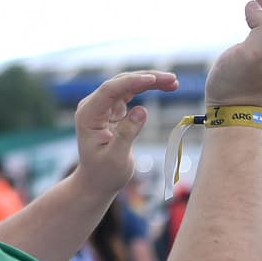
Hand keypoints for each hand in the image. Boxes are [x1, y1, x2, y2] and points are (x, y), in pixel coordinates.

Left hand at [73, 70, 178, 194]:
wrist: (97, 181)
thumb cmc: (104, 173)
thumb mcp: (116, 158)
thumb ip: (126, 134)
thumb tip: (141, 110)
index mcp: (88, 116)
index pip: (109, 91)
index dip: (131, 82)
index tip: (153, 79)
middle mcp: (93, 107)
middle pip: (120, 83)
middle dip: (146, 78)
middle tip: (172, 80)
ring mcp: (103, 107)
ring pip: (127, 85)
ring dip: (150, 81)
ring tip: (173, 82)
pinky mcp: (114, 110)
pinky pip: (131, 93)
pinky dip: (148, 89)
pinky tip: (164, 87)